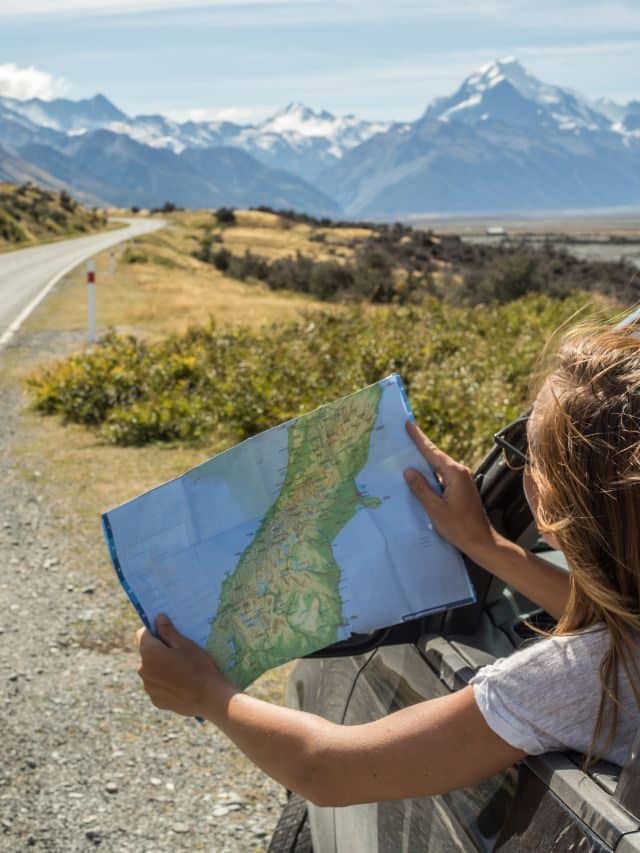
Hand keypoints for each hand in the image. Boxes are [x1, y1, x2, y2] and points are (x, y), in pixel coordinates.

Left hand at [135, 614, 233, 717]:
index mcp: (149, 653)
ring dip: (160, 666)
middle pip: (146, 653)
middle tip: (179, 652)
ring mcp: (148, 687)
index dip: (154, 630)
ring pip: (151, 670)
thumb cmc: (199, 666)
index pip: (142, 634)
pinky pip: (156, 685)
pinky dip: (164, 682)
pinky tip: (181, 683)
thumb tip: (157, 618)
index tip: (168, 633)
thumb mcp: (186, 644)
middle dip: (158, 649)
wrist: (209, 698)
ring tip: (181, 669)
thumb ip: (168, 631)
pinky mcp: (155, 700)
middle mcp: (142, 670)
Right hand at [403, 421, 495, 560]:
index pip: (432, 452)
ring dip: (424, 462)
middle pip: (435, 456)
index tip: (409, 424)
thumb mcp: (435, 508)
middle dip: (420, 447)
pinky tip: (419, 476)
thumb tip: (409, 471)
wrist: (481, 541)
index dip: (419, 438)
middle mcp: (460, 472)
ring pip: (439, 467)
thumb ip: (421, 488)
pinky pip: (442, 476)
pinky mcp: (461, 488)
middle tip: (404, 435)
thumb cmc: (459, 527)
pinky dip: (430, 474)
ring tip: (407, 454)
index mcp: (454, 473)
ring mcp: (462, 480)